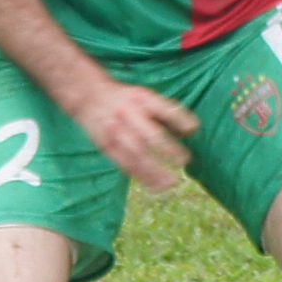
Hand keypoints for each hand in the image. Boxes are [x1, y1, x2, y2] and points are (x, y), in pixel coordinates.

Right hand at [82, 78, 196, 193]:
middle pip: (150, 134)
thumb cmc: (126, 98)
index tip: (193, 129)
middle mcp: (128, 113)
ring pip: (137, 153)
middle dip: (169, 149)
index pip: (165, 109)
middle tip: (185, 160)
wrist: (88, 95)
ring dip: (155, 170)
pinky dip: (141, 176)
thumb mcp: (145, 95)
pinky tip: (155, 186)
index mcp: (142, 98)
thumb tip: (192, 130)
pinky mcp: (106, 145)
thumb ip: (166, 111)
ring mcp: (116, 130)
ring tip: (172, 182)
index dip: (180, 119)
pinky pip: (125, 163)